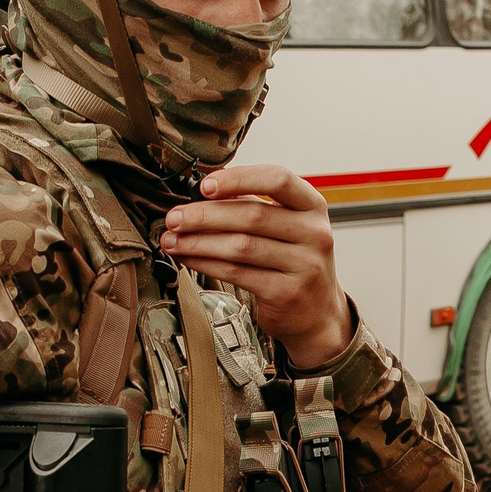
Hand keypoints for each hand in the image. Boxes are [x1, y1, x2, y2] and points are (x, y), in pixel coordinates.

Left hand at [158, 165, 351, 367]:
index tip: (205, 185)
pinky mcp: (287, 293)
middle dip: (204, 215)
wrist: (317, 312)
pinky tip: (188, 259)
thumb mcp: (287, 225)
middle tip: (174, 218)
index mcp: (312, 206)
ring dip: (198, 242)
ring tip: (173, 240)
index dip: (238, 179)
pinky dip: (206, 264)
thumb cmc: (294, 261)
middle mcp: (314, 233)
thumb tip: (203, 192)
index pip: (277, 179)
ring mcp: (304, 265)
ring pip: (240, 246)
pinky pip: (237, 273)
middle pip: (251, 215)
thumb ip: (254, 205)